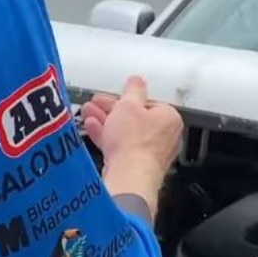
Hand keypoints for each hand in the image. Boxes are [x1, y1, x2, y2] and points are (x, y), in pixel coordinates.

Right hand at [82, 77, 182, 216]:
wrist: (128, 175)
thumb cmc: (135, 143)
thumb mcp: (129, 105)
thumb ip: (133, 90)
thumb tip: (136, 81)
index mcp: (169, 118)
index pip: (148, 102)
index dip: (128, 98)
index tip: (114, 95)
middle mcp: (164, 137)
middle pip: (136, 118)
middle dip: (112, 109)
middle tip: (97, 103)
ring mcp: (150, 153)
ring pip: (126, 133)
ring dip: (106, 121)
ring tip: (88, 112)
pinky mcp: (136, 166)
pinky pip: (121, 147)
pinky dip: (107, 137)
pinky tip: (93, 128)